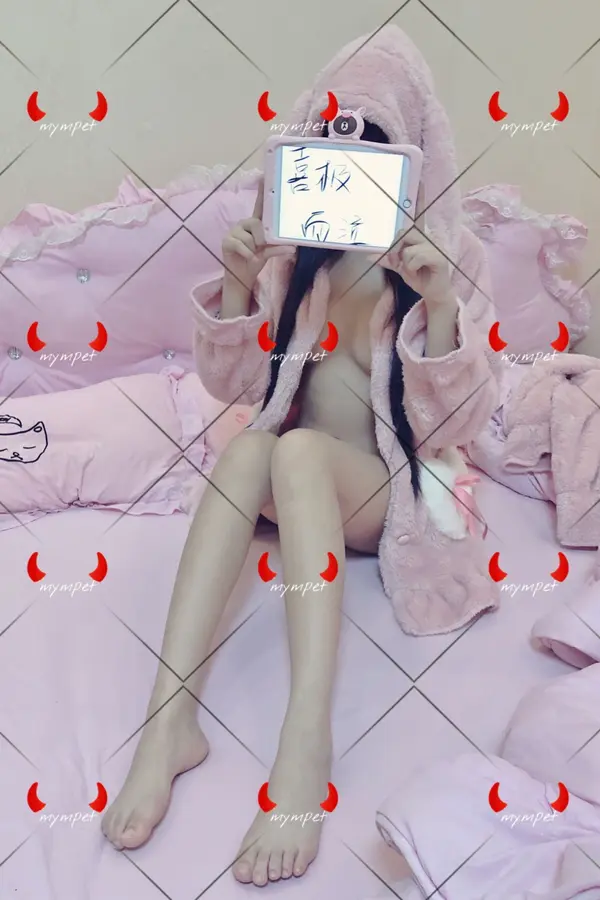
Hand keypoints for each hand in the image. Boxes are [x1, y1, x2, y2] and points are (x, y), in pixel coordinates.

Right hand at [222, 177, 294, 289]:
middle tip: (260, 248)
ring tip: (251, 254)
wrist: (242, 276)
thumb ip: (278, 246)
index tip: (263, 175)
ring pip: (250, 238)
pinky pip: (241, 245)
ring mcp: (234, 231)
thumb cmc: (256, 260)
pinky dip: (247, 254)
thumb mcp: (269, 252)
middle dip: (261, 239)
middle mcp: (244, 223)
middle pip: (256, 223)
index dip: (261, 191)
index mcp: (256, 223)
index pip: (259, 204)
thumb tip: (293, 247)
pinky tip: (247, 257)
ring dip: (253, 250)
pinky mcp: (226, 240)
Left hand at [370, 187, 452, 305]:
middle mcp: (426, 238)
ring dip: (405, 263)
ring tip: (412, 270)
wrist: (435, 294)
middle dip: (394, 249)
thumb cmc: (420, 278)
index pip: (411, 220)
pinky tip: (419, 272)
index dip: (419, 196)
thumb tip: (369, 255)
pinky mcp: (439, 257)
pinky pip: (416, 256)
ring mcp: (434, 246)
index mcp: (418, 237)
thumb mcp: (400, 268)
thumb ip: (388, 260)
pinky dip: (412, 267)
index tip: (419, 179)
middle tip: (396, 262)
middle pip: (403, 232)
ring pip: (408, 248)